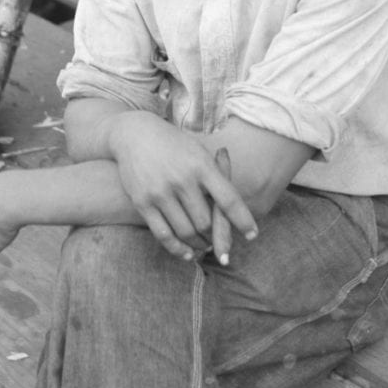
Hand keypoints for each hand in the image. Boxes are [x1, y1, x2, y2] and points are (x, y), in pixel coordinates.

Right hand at [108, 112, 256, 260]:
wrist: (134, 134)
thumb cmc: (174, 144)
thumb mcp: (199, 151)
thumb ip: (216, 178)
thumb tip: (232, 213)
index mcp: (201, 164)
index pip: (228, 200)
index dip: (243, 220)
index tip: (252, 234)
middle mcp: (182, 179)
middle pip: (206, 222)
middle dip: (216, 236)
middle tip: (220, 242)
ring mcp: (160, 192)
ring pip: (187, 232)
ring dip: (199, 244)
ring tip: (205, 245)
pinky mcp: (142, 202)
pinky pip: (164, 235)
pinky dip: (178, 249)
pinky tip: (187, 253)